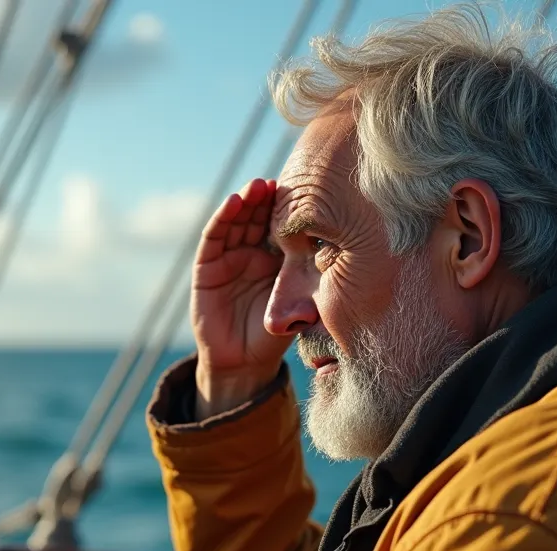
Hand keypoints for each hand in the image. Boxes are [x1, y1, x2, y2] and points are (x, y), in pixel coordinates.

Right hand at [191, 178, 291, 416]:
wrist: (245, 363)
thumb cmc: (276, 335)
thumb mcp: (300, 301)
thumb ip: (313, 279)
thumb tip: (350, 256)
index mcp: (275, 257)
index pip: (282, 224)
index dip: (291, 207)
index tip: (308, 188)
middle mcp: (251, 252)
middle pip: (258, 215)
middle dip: (268, 197)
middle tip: (282, 180)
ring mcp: (228, 258)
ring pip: (236, 220)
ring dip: (245, 201)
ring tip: (257, 186)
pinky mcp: (206, 268)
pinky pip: (213, 239)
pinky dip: (222, 219)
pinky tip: (233, 203)